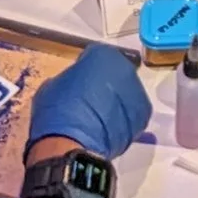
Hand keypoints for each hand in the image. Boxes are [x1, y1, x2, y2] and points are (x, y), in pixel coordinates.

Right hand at [26, 42, 150, 158]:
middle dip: (105, 84)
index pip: (96, 56)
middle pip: (116, 73)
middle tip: (90, 100)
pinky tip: (108, 129)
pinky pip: (132, 113)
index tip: (79, 81)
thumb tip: (74, 85)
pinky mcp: (143, 115)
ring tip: (100, 118)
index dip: (86, 69)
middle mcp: (124, 68)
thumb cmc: (57, 110)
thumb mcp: (53, 85)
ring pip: (126, 93)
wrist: (71, 143)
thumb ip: (70, 78)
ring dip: (116, 102)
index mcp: (102, 54)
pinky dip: (123, 119)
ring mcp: (137, 91)